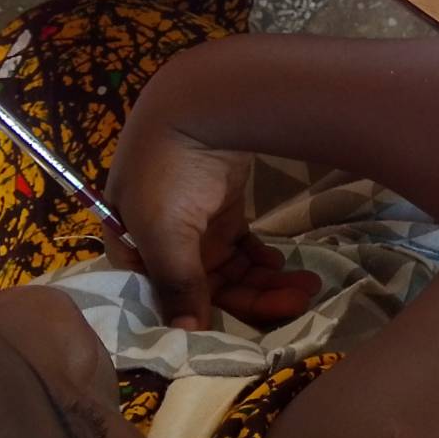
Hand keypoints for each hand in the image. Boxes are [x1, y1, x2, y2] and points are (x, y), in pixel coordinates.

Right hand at [105, 105, 319, 330]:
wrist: (205, 102)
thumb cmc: (171, 171)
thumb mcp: (165, 231)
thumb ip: (176, 283)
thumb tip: (184, 334)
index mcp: (132, 248)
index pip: (161, 297)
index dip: (197, 318)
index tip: (241, 334)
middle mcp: (159, 241)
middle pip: (204, 288)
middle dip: (251, 301)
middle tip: (297, 306)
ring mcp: (193, 224)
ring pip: (229, 270)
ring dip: (264, 282)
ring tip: (306, 288)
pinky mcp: (222, 208)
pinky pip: (241, 248)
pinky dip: (260, 260)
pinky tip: (283, 269)